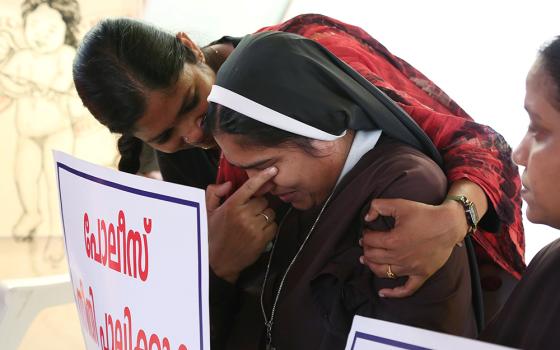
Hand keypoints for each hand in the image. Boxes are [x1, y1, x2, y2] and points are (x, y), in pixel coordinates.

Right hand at [206, 167, 277, 282]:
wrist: (218, 261)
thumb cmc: (213, 234)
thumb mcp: (208, 212)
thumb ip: (214, 193)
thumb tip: (229, 183)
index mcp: (231, 205)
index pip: (250, 187)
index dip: (263, 177)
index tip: (273, 170)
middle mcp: (243, 215)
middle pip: (263, 201)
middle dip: (259, 205)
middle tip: (249, 213)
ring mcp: (253, 227)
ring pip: (270, 213)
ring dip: (264, 216)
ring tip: (252, 224)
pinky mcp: (261, 239)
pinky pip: (273, 226)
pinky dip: (269, 228)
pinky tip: (258, 233)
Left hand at [360, 198, 464, 297]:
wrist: (450, 224)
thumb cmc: (425, 214)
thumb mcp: (400, 204)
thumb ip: (378, 206)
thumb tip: (367, 217)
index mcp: (393, 240)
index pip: (370, 241)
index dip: (365, 235)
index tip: (367, 232)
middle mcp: (400, 257)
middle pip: (373, 256)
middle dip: (366, 249)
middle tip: (366, 244)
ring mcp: (411, 268)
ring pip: (383, 272)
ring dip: (372, 266)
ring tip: (367, 260)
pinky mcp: (422, 274)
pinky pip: (406, 289)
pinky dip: (393, 293)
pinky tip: (383, 293)